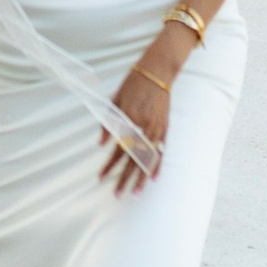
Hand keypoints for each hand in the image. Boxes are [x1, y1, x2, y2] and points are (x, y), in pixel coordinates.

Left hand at [99, 30, 182, 195]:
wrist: (157, 71)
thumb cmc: (133, 83)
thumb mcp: (116, 100)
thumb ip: (108, 123)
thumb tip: (101, 143)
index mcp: (129, 122)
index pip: (117, 150)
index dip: (109, 166)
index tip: (101, 178)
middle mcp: (144, 129)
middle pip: (133, 160)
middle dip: (124, 179)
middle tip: (118, 195)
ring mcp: (157, 130)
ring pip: (148, 159)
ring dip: (141, 178)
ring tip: (136, 193)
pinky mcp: (165, 128)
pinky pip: (162, 151)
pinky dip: (158, 165)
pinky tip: (154, 177)